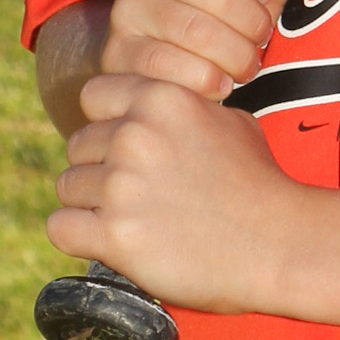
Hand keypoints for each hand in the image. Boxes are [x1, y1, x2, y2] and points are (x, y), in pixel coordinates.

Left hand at [47, 71, 297, 312]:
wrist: (279, 244)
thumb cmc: (259, 185)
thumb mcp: (230, 122)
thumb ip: (183, 110)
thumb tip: (151, 112)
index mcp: (161, 99)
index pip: (93, 96)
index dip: (106, 123)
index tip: (124, 148)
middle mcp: (135, 135)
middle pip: (78, 147)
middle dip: (99, 169)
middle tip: (136, 195)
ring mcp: (121, 185)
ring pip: (67, 187)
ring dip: (91, 205)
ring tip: (132, 220)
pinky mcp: (114, 234)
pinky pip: (60, 228)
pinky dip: (79, 237)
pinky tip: (108, 241)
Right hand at [103, 0, 323, 102]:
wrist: (162, 39)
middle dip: (253, 24)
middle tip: (260, 37)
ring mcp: (125, 6)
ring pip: (199, 35)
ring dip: (237, 57)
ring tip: (245, 62)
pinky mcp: (119, 52)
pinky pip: (174, 70)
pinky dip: (209, 81)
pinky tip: (220, 81)